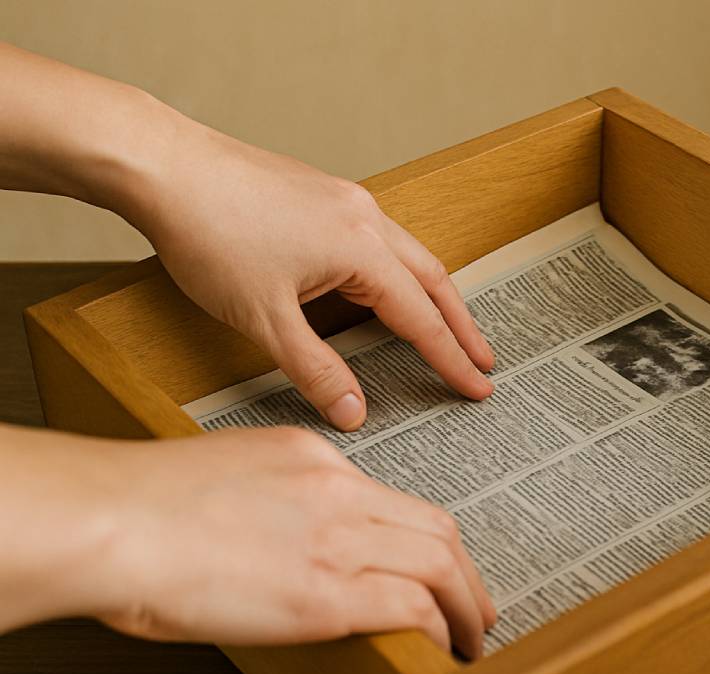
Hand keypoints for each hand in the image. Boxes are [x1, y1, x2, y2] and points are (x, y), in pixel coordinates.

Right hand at [0, 425, 496, 657]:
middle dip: (466, 571)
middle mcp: (338, 490)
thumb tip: (279, 543)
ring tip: (473, 634)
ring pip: (440, 565)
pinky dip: (440, 628)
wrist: (110, 521)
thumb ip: (269, 501)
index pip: (394, 499)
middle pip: (436, 527)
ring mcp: (337, 540)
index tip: (429, 565)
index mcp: (311, 458)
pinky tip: (444, 647)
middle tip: (476, 602)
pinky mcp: (327, 594)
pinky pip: (413, 608)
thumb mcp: (223, 476)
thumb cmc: (137, 508)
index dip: (424, 538)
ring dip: (467, 604)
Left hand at [124, 111, 495, 430]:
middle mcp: (366, 218)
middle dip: (461, 326)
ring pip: (410, 254)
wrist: (165, 166)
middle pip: (434, 280)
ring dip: (434, 295)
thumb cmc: (209, 232)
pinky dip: (401, 270)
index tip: (477, 386)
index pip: (421, 317)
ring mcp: (346, 200)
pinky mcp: (324, 194)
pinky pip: (382, 238)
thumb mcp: (263, 317)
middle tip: (482, 362)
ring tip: (448, 328)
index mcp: (362, 249)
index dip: (451, 358)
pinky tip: (388, 286)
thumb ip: (314, 368)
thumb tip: (353, 410)